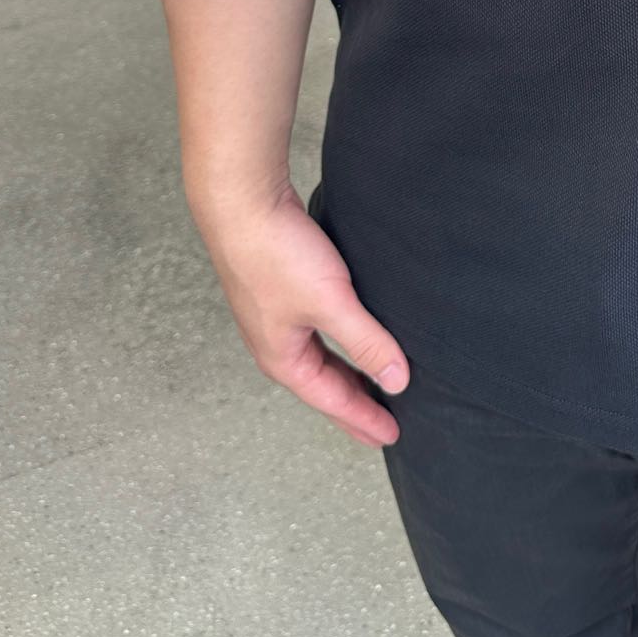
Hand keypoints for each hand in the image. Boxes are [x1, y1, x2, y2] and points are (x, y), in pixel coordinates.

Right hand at [193, 180, 408, 446]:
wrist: (241, 201)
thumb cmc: (276, 254)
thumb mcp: (330, 302)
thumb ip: (365, 341)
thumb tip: (396, 381)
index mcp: (283, 358)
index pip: (332, 400)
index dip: (364, 418)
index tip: (393, 435)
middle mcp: (276, 343)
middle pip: (322, 384)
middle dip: (353, 404)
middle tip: (383, 423)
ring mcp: (275, 316)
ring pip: (318, 356)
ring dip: (345, 372)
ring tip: (372, 384)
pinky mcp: (280, 287)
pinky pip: (315, 329)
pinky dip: (337, 341)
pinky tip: (348, 332)